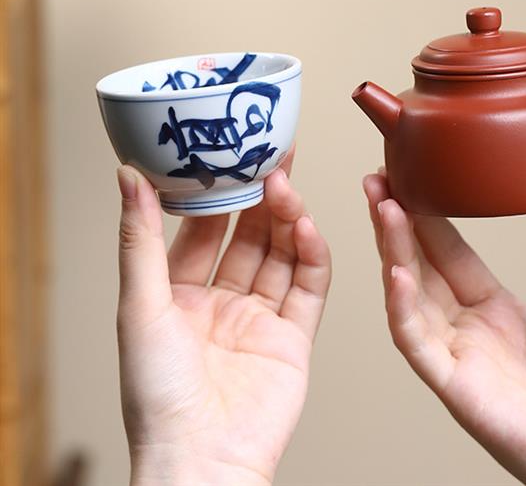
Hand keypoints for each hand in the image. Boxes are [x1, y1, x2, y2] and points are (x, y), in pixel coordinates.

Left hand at [117, 150, 330, 485]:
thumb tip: (127, 177)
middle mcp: (222, 303)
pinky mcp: (294, 336)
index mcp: (180, 296)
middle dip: (261, 199)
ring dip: (287, 219)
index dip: (218, 194)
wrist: (202, 462)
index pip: (204, 230)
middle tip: (273, 160)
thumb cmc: (158, 398)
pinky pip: (308, 285)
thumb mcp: (140, 306)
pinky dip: (311, 254)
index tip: (230, 157)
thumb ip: (141, 239)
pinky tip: (305, 228)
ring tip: (287, 187)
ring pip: (281, 253)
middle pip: (249, 236)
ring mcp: (260, 318)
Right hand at [363, 170, 525, 485]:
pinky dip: (402, 307)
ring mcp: (455, 355)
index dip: (426, 215)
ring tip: (384, 209)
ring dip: (393, 251)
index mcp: (493, 308)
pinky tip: (397, 272)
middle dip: (396, 222)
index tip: (411, 177)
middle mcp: (466, 328)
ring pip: (409, 295)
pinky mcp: (452, 384)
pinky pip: (416, 342)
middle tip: (378, 181)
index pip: (448, 251)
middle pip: (419, 265)